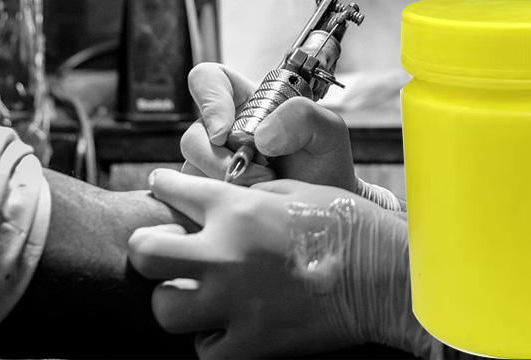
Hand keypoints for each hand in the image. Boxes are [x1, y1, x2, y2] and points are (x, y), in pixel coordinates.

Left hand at [128, 169, 435, 359]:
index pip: (175, 190)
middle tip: (160, 246)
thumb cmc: (346, 225)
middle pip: (145, 253)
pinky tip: (226, 318)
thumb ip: (246, 197)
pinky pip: (205, 348)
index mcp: (240, 208)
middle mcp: (227, 253)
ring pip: (166, 308)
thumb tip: (214, 204)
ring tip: (194, 289)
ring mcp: (235, 302)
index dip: (163, 185)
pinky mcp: (251, 345)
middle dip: (147, 246)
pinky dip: (210, 334)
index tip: (161, 187)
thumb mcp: (294, 190)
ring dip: (175, 296)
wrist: (385, 276)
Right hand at [181, 62, 356, 189]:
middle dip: (220, 159)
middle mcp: (222, 130)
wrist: (323, 209)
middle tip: (261, 172)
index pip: (208, 79)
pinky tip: (253, 203)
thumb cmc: (324, 163)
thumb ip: (303, 115)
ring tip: (265, 188)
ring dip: (227, 183)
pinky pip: (199, 199)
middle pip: (193, 135)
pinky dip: (224, 203)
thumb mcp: (328, 130)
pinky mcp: (210, 196)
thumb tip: (261, 136)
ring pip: (192, 170)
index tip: (225, 132)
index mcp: (246, 101)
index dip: (209, 99)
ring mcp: (212, 165)